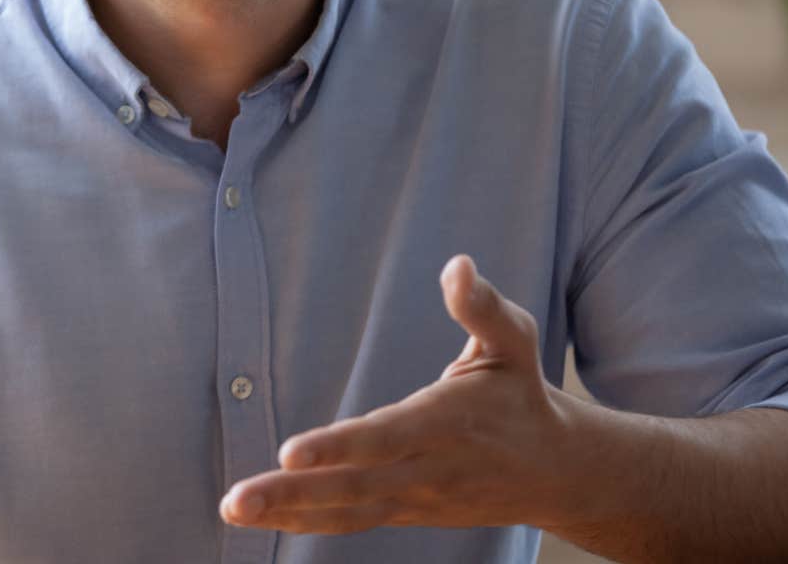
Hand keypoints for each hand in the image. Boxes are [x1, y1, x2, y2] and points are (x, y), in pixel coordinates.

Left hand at [220, 255, 581, 535]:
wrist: (555, 471)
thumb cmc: (520, 393)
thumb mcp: (515, 341)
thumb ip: (482, 307)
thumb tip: (456, 265)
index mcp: (447, 422)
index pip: (385, 438)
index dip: (338, 447)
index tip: (290, 453)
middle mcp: (426, 468)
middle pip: (353, 486)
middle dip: (292, 494)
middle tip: (236, 500)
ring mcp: (414, 498)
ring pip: (345, 511)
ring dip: (286, 513)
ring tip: (233, 509)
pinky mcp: (404, 511)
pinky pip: (350, 521)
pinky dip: (305, 523)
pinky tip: (261, 519)